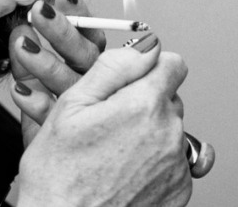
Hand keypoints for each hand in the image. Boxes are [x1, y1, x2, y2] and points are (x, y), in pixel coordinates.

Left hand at [9, 0, 105, 145]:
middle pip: (86, 56)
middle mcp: (97, 89)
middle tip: (41, 11)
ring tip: (21, 45)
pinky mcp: (72, 138)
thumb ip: (30, 57)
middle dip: (62, 31)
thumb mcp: (41, 83)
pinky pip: (53, 119)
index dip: (78, 14)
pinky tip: (19, 90)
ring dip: (45, 63)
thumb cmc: (60, 122)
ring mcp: (88, 113)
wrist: (64, 170)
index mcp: (95, 70)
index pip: (92, 36)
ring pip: (71, 85)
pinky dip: (36, 103)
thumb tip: (20, 28)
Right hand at [15, 39, 192, 206]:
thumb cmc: (58, 176)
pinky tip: (122, 170)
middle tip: (107, 120)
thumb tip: (144, 46)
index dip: (146, 66)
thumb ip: (113, 67)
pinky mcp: (179, 191)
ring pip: (170, 130)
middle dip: (143, 100)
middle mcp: (170, 134)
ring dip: (148, 132)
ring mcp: (177, 166)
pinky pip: (174, 162)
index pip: (171, 63)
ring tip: (110, 150)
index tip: (128, 79)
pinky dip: (153, 161)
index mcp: (144, 105)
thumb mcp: (70, 106)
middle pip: (169, 97)